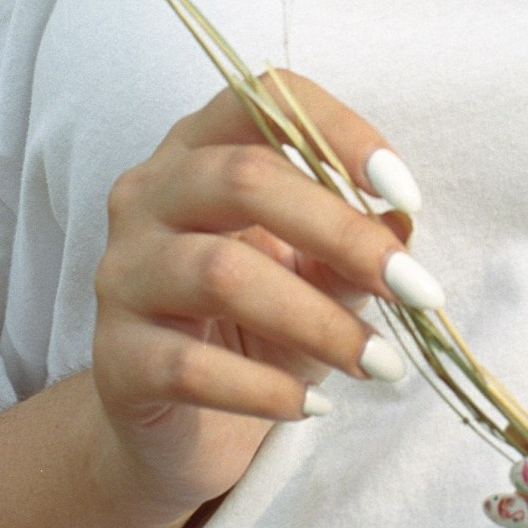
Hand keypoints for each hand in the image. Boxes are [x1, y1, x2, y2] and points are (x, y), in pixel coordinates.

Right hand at [90, 73, 436, 524]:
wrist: (181, 426)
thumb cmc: (257, 326)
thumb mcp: (316, 276)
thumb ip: (350, 248)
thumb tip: (403, 224)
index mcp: (200, 149)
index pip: (261, 100)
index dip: (337, 132)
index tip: (405, 191)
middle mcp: (149, 194)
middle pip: (243, 179)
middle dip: (342, 233)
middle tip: (414, 289)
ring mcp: (122, 273)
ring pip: (220, 274)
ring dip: (316, 319)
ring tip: (381, 362)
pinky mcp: (114, 357)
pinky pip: (189, 367)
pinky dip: (265, 389)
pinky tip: (314, 406)